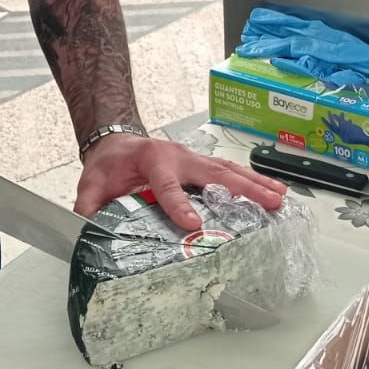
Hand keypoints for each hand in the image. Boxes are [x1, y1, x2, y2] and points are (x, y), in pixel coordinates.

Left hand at [74, 133, 286, 230]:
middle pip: (214, 172)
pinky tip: (270, 191)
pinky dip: (252, 180)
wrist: (116, 142)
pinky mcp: (201, 165)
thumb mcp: (92, 181)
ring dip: (256, 183)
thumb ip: (89, 203)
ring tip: (280, 197)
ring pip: (229, 169)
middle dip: (243, 188)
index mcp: (153, 160)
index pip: (167, 185)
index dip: (179, 205)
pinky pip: (230, 171)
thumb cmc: (110, 163)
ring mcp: (193, 158)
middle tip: (269, 202)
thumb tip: (87, 226)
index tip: (193, 224)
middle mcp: (179, 156)